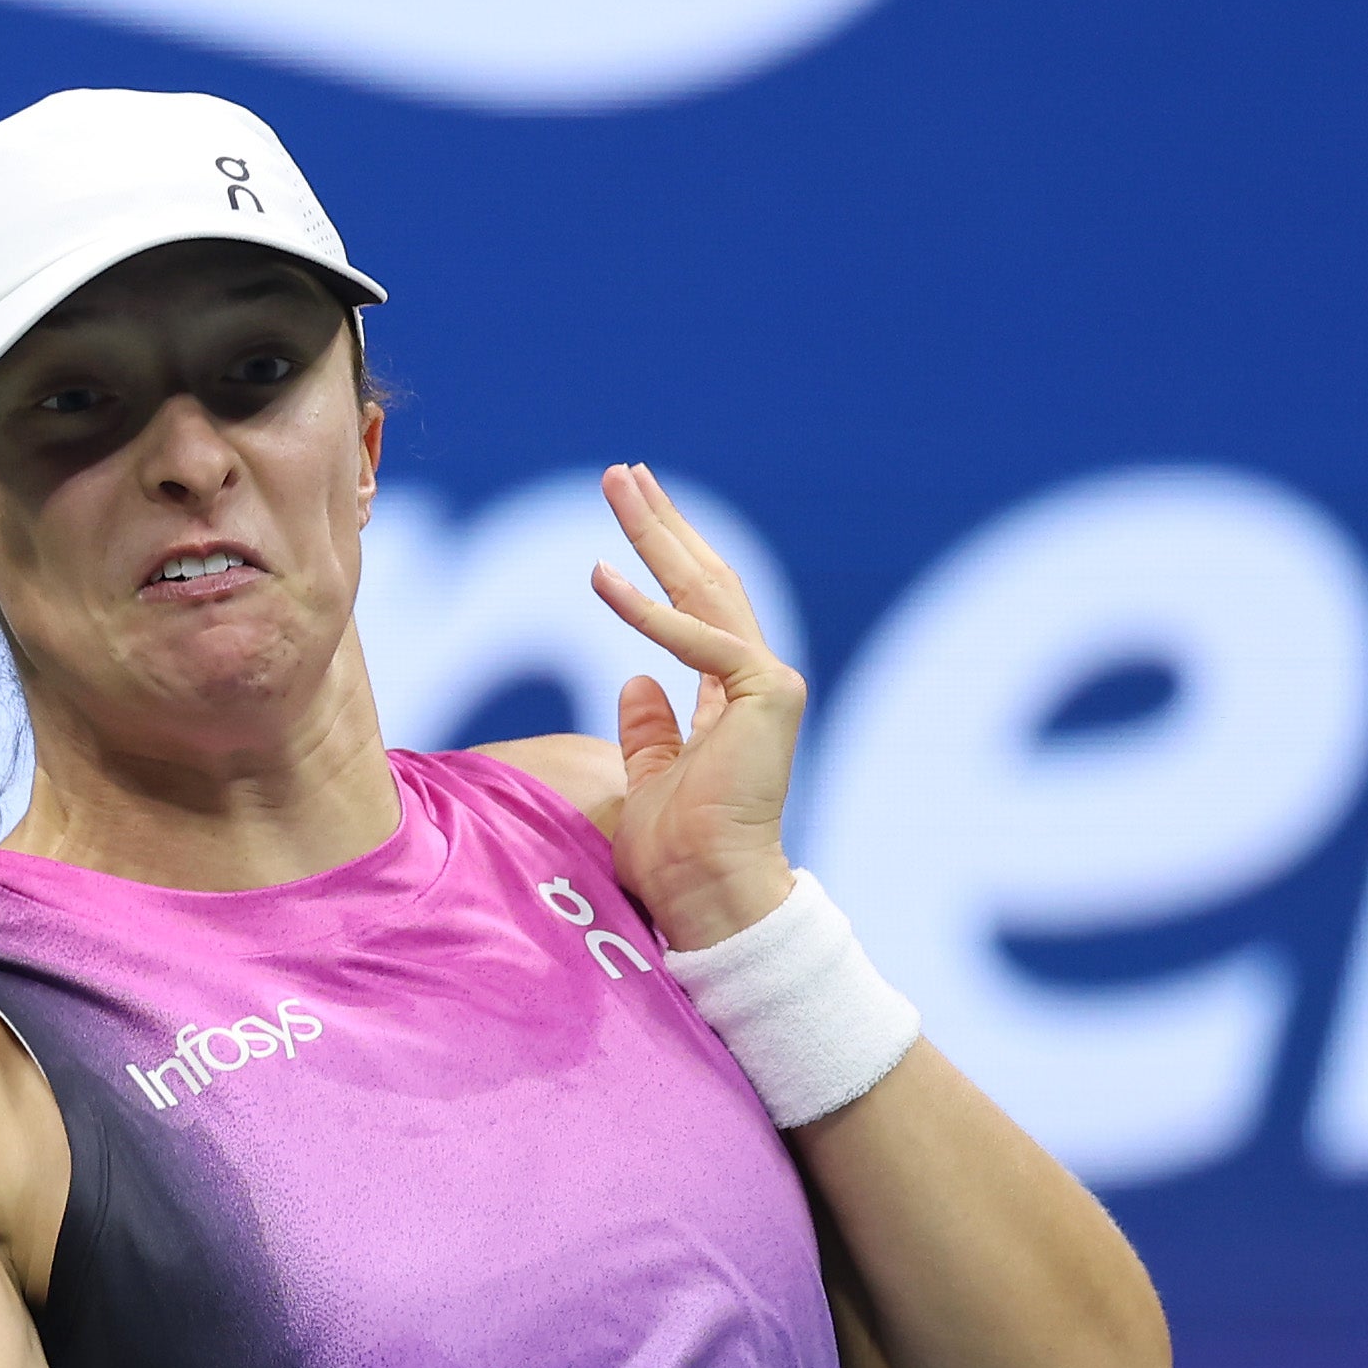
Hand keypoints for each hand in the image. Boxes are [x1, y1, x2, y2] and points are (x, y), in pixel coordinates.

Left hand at [587, 461, 804, 953]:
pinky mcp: (766, 695)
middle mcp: (756, 680)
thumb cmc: (680, 852)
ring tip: (619, 484)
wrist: (712, 894)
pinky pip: (697, 642)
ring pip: (704, 591)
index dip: (663, 556)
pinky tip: (601, 577)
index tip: (632, 510)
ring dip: (656, 536)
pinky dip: (647, 612)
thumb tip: (634, 679)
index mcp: (732, 696)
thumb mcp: (652, 776)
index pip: (697, 606)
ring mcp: (767, 683)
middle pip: (703, 582)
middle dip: (660, 524)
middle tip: (622, 473)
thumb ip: (650, 729)